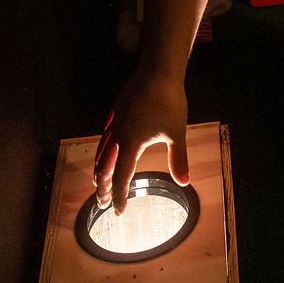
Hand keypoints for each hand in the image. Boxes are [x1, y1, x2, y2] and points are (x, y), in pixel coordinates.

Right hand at [93, 68, 189, 213]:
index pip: (121, 177)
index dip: (119, 196)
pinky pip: (105, 133)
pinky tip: (106, 147)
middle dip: (103, 186)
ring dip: (99, 168)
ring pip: (101, 150)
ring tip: (99, 180)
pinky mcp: (117, 110)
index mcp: (131, 144)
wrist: (159, 71)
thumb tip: (185, 182)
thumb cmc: (169, 102)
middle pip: (104, 166)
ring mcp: (116, 121)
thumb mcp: (176, 133)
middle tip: (102, 202)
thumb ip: (178, 159)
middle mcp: (118, 135)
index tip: (118, 211)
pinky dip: (102, 147)